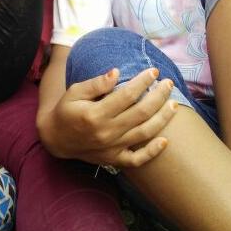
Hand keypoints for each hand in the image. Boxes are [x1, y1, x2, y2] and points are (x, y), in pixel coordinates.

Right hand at [39, 67, 177, 167]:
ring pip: (144, 133)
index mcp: (95, 114)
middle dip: (159, 96)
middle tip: (168, 83)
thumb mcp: (74, 92)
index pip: (126, 95)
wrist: (56, 139)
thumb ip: (96, 84)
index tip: (153, 71)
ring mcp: (112, 148)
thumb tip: (116, 72)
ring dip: (163, 118)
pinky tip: (165, 141)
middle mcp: (106, 132)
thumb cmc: (66, 110)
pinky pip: (137, 159)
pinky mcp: (114, 159)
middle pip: (141, 112)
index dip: (142, 82)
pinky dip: (153, 152)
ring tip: (174, 104)